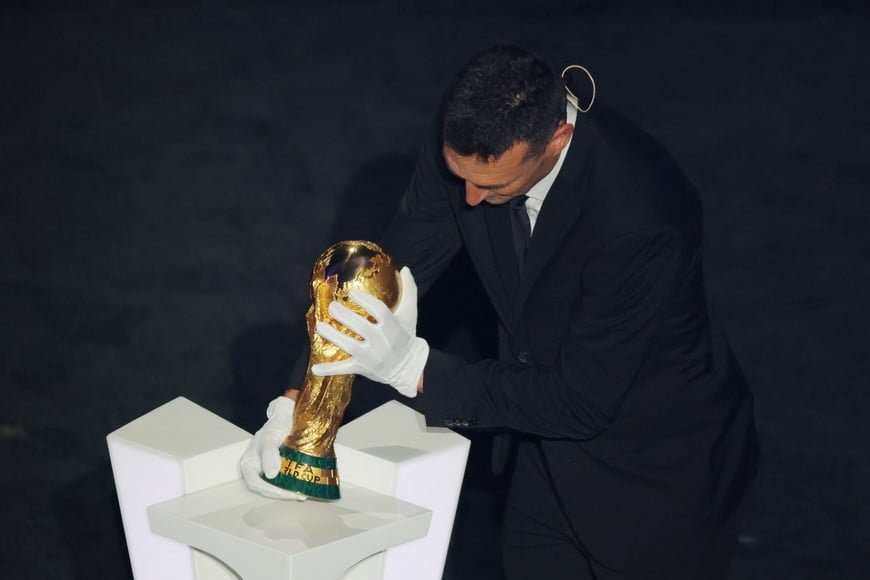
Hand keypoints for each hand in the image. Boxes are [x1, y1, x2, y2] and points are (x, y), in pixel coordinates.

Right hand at [239, 396, 306, 499]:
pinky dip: (293, 486)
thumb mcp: (270, 438)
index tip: (283, 492)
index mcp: (248, 463)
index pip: (255, 483)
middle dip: (282, 493)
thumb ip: (269, 454)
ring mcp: (268, 470)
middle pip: (266, 488)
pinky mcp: (281, 469)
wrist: (289, 417)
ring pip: (276, 487)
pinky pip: (284, 481)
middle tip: (297, 495)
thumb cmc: (276, 425)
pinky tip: (303, 487)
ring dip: (289, 492)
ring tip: (302, 493)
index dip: (268, 490)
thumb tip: (271, 474)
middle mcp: (257, 469)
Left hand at [311, 267, 427, 397]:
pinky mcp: (362, 367)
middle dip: (343, 316)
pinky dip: (329, 370)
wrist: (408, 366)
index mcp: (391, 325)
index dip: (364, 301)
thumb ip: (409, 290)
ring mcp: (370, 356)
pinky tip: (314, 368)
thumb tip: (405, 269)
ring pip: (348, 345)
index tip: (352, 293)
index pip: (377, 310)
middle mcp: (380, 340)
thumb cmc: (406, 335)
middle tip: (331, 306)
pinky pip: (344, 368)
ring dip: (332, 336)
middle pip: (359, 326)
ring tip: (320, 326)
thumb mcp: (410, 313)